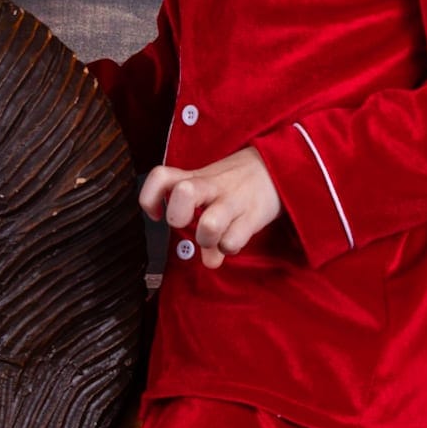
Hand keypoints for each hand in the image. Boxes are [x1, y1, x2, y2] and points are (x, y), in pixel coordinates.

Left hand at [141, 149, 281, 268]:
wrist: (276, 167)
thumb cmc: (237, 183)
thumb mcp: (211, 188)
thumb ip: (200, 221)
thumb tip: (209, 259)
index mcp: (196, 177)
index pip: (160, 177)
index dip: (149, 198)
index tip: (156, 214)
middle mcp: (211, 186)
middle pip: (183, 192)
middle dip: (178, 216)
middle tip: (186, 223)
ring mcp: (232, 200)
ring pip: (209, 224)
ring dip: (206, 239)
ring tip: (213, 239)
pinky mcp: (253, 215)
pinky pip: (232, 242)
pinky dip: (228, 248)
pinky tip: (233, 240)